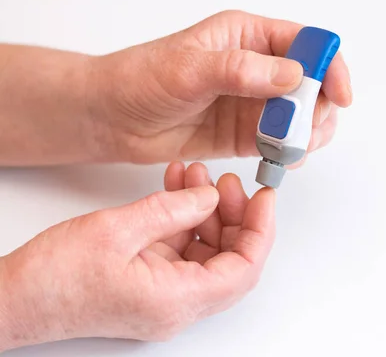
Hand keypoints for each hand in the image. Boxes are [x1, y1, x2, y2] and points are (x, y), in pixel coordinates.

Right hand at [0, 163, 274, 350]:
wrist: (15, 300)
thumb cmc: (54, 278)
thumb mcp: (118, 229)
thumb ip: (173, 209)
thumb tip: (210, 197)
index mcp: (175, 299)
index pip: (244, 269)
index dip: (260, 230)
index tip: (265, 197)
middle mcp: (177, 305)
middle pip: (231, 261)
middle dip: (234, 216)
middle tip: (226, 182)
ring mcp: (165, 296)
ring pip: (207, 253)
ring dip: (206, 213)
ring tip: (195, 176)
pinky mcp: (151, 284)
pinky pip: (182, 250)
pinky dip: (184, 220)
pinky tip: (177, 190)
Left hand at [91, 10, 351, 163]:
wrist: (112, 118)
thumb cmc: (142, 79)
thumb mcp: (189, 68)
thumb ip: (241, 71)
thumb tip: (293, 76)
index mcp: (247, 37)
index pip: (305, 42)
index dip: (330, 65)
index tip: (339, 94)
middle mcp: (256, 68)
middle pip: (312, 83)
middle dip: (319, 107)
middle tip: (306, 129)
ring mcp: (252, 103)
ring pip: (302, 115)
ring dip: (308, 132)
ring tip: (294, 147)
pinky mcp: (244, 134)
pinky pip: (281, 141)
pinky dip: (291, 151)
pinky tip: (283, 158)